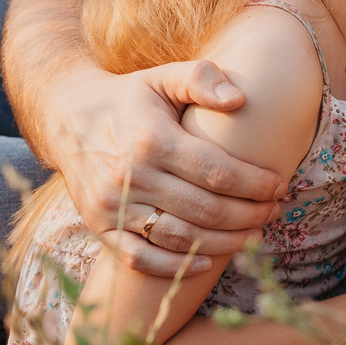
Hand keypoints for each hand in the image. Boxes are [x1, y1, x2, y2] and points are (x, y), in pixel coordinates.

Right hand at [37, 60, 284, 276]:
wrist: (66, 116)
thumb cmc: (129, 98)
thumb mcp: (163, 77)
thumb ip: (202, 79)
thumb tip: (240, 100)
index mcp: (152, 139)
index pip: (218, 173)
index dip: (255, 184)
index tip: (279, 186)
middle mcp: (130, 176)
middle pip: (205, 210)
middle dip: (249, 215)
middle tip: (273, 211)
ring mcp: (112, 205)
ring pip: (179, 237)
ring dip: (224, 243)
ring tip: (253, 235)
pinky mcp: (98, 225)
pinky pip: (139, 258)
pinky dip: (175, 267)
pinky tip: (206, 262)